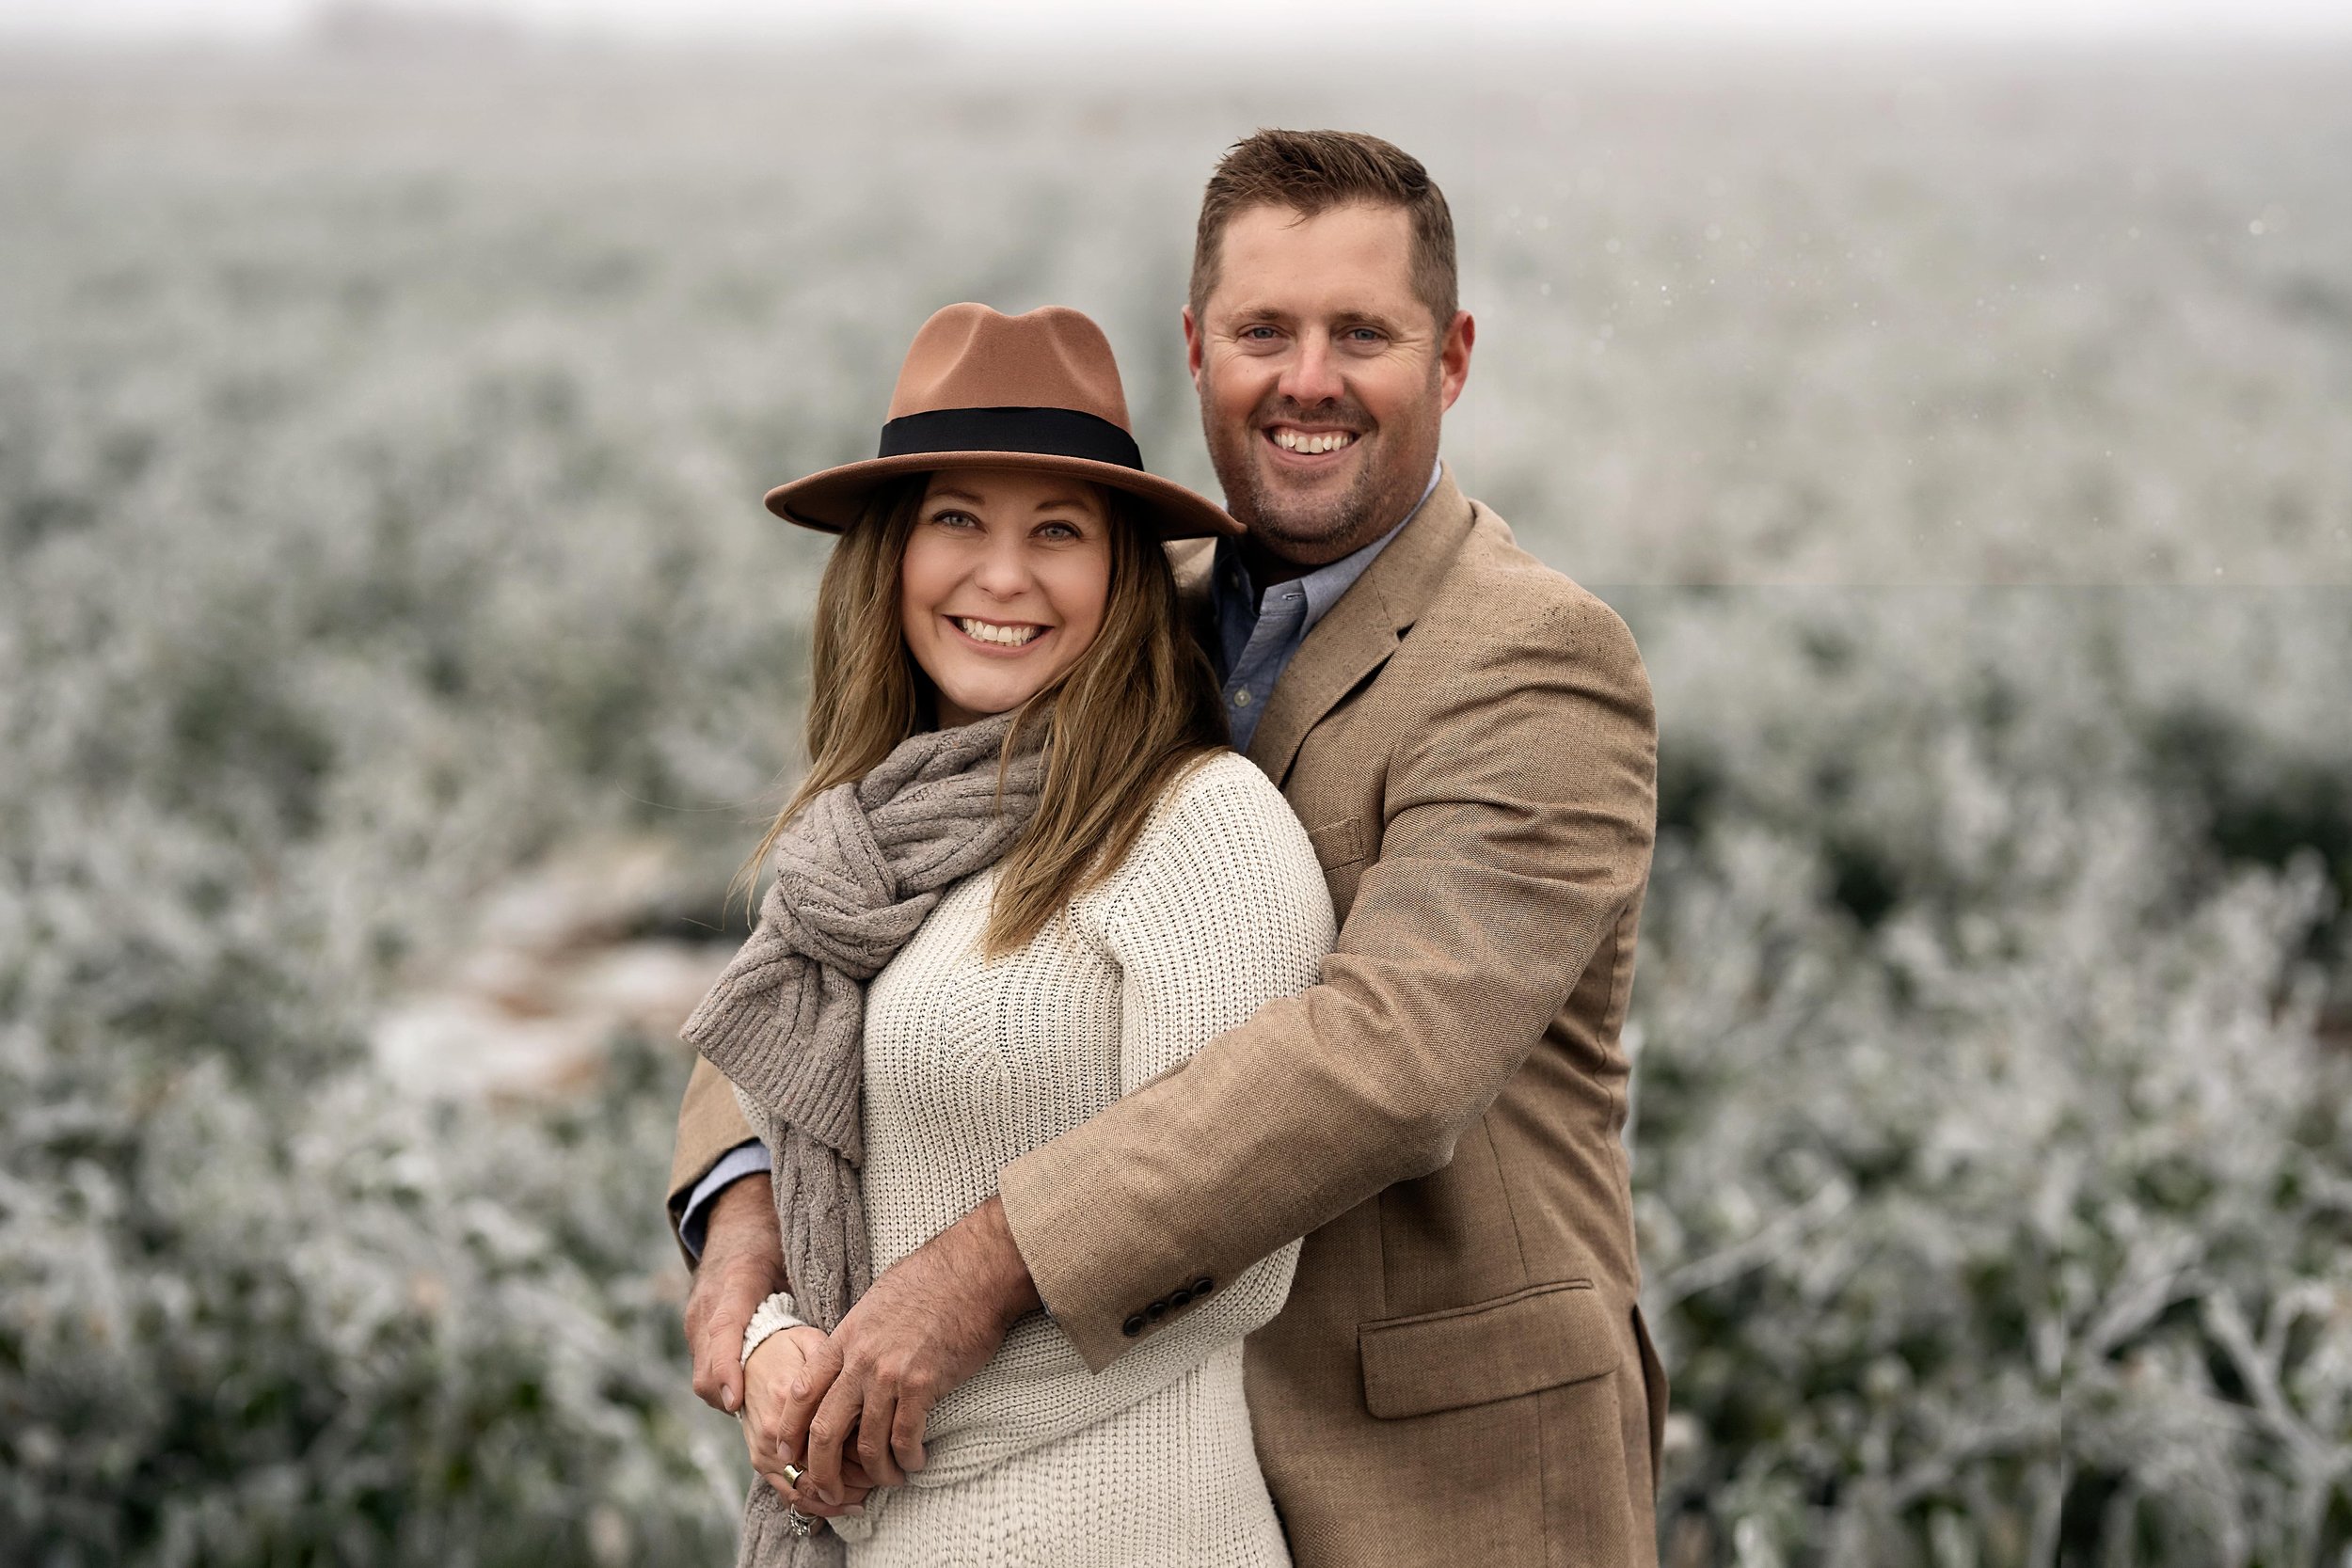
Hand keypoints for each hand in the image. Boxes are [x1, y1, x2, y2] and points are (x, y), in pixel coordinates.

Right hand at [684, 1173, 785, 1413]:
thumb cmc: (771, 1238)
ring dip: (731, 1403)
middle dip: (732, 1402)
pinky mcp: (697, 1335)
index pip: (723, 1328)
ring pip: (704, 1378)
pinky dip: (728, 1392)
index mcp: (735, 1284)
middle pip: (706, 1369)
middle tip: (774, 1432)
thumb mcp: (793, 1257)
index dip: (727, 1367)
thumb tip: (838, 1342)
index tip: (735, 1400)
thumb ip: (809, 1293)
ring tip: (773, 1427)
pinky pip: (706, 1374)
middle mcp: (707, 1308)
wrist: (737, 1220)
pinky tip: (760, 1406)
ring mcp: (697, 1324)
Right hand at [743, 1325, 870, 1519]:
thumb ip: (838, 1364)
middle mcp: (777, 1429)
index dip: (869, 1451)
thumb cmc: (788, 1349)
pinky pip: (789, 1493)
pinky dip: (817, 1506)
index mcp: (793, 1398)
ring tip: (867, 1496)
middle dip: (859, 1480)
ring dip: (839, 1498)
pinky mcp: (759, 1460)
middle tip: (887, 1477)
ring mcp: (765, 1449)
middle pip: (825, 1468)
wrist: (748, 1355)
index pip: (837, 1438)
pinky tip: (842, 1504)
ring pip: (807, 1489)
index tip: (892, 1452)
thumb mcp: (814, 1344)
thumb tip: (874, 1380)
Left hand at [794, 1196, 1040, 1500]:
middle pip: (825, 1429)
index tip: (788, 1453)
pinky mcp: (922, 1385)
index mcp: (845, 1338)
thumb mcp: (877, 1302)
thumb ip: (859, 1337)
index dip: (790, 1428)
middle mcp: (860, 1360)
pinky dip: (908, 1457)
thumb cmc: (931, 1280)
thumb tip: (851, 1361)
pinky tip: (915, 1461)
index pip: (801, 1391)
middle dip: (821, 1470)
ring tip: (888, 1479)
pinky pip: (905, 1437)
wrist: (973, 1270)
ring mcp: (889, 1374)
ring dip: (876, 1471)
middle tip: (827, 1492)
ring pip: (867, 1443)